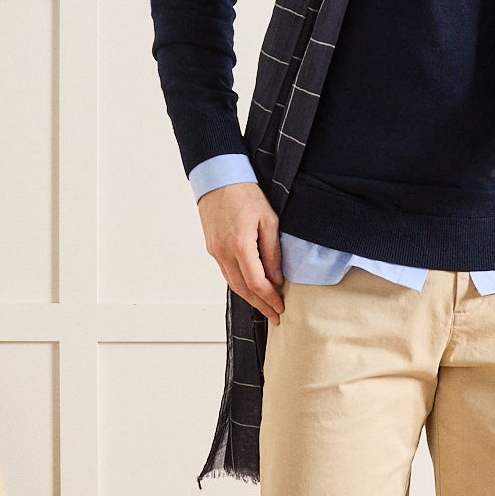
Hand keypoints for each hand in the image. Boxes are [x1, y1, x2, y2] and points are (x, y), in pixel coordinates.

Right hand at [196, 181, 285, 324]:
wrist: (218, 177)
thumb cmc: (246, 194)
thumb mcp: (268, 219)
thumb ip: (272, 251)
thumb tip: (277, 278)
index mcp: (240, 245)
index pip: (257, 283)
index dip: (270, 299)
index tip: (282, 308)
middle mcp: (224, 252)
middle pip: (243, 289)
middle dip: (260, 305)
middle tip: (276, 318)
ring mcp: (215, 252)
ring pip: (233, 283)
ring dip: (250, 298)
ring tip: (265, 308)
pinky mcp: (212, 248)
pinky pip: (227, 273)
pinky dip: (240, 285)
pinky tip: (251, 290)